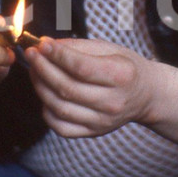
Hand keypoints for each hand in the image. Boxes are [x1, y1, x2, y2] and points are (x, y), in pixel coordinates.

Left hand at [25, 37, 153, 137]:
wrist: (146, 95)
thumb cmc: (125, 67)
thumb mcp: (108, 49)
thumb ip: (77, 46)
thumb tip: (45, 46)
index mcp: (122, 76)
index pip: (81, 67)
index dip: (57, 55)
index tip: (41, 44)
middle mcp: (113, 102)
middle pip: (67, 88)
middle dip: (43, 69)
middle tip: (31, 54)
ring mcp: (103, 121)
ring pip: (60, 107)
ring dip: (40, 87)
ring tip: (35, 70)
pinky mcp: (93, 132)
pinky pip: (60, 126)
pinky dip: (47, 109)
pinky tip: (46, 93)